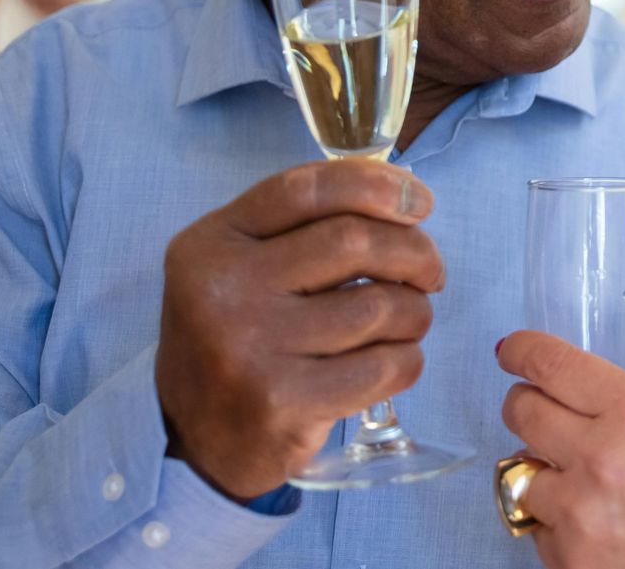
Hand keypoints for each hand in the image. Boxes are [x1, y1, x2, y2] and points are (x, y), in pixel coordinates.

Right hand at [155, 159, 443, 500]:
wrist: (194, 438)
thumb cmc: (236, 336)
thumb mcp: (240, 266)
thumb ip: (303, 225)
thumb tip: (404, 199)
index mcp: (213, 243)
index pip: (308, 190)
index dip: (379, 185)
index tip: (421, 203)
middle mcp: (224, 290)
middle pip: (354, 241)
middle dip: (414, 252)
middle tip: (430, 272)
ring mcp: (251, 349)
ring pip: (379, 307)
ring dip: (415, 311)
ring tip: (409, 321)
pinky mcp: (282, 403)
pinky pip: (383, 367)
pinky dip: (407, 359)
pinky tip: (394, 360)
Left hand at [498, 333, 624, 568]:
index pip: (552, 364)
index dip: (523, 351)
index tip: (513, 351)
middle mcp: (597, 457)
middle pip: (521, 413)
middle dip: (527, 404)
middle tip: (544, 410)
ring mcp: (579, 516)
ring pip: (522, 476)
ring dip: (544, 471)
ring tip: (583, 482)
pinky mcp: (571, 563)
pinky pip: (539, 532)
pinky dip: (555, 524)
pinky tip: (594, 525)